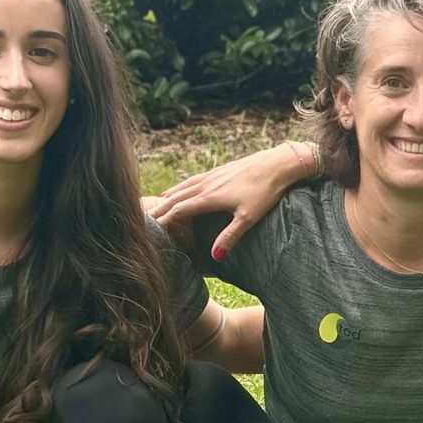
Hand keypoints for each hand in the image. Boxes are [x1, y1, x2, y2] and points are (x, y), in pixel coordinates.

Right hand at [143, 142, 316, 257]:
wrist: (278, 164)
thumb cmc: (265, 192)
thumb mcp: (248, 218)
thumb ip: (229, 237)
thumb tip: (214, 258)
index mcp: (210, 197)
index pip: (179, 210)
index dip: (164, 221)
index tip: (152, 231)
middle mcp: (206, 185)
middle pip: (176, 198)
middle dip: (159, 209)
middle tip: (143, 220)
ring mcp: (213, 176)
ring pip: (183, 187)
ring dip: (168, 197)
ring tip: (156, 204)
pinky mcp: (220, 171)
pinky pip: (193, 180)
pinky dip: (182, 186)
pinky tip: (183, 188)